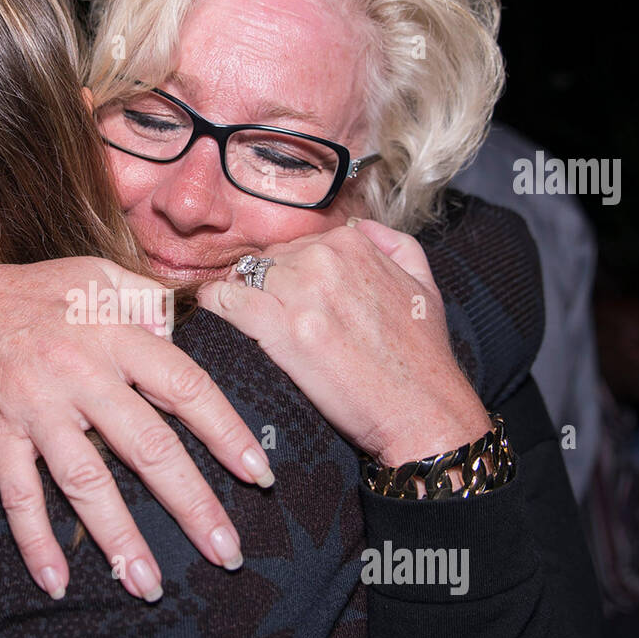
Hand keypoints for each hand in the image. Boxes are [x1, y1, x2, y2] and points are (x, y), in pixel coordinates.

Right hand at [0, 256, 272, 600]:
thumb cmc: (28, 294)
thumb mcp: (94, 276)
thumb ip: (146, 302)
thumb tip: (185, 334)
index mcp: (112, 334)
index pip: (184, 386)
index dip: (226, 432)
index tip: (258, 474)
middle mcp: (79, 373)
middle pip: (147, 446)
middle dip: (191, 504)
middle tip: (227, 552)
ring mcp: (35, 407)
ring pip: (86, 482)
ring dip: (121, 539)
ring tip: (151, 586)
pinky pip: (19, 496)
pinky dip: (36, 541)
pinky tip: (58, 583)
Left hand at [197, 217, 490, 467]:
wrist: (420, 410)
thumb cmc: (422, 356)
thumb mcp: (423, 284)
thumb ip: (394, 244)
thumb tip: (361, 227)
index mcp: (351, 244)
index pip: (296, 246)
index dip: (287, 275)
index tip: (285, 299)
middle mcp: (322, 259)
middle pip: (267, 261)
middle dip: (264, 286)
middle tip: (268, 318)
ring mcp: (299, 291)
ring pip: (244, 278)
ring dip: (238, 298)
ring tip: (240, 323)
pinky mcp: (279, 329)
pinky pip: (226, 302)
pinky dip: (215, 307)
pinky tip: (214, 318)